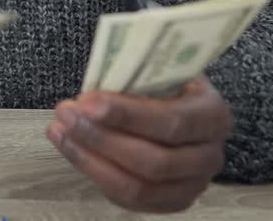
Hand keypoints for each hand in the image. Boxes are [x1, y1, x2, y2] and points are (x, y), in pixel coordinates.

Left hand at [47, 77, 232, 213]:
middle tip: (65, 114)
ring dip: (90, 159)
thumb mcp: (159, 70)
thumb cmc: (165, 84)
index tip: (87, 102)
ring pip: (138, 187)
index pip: (171, 122)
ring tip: (59, 131)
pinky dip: (95, 174)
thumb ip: (134, 79)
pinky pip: (129, 199)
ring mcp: (193, 184)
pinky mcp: (172, 202)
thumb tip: (89, 95)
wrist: (182, 107)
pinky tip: (70, 148)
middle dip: (101, 138)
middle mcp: (210, 155)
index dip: (127, 115)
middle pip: (154, 161)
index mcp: (214, 115)